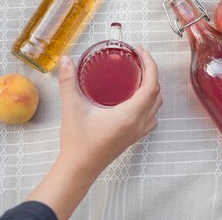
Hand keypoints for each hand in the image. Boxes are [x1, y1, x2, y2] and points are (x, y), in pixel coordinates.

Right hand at [56, 47, 161, 179]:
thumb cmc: (78, 143)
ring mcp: (137, 132)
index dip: (150, 65)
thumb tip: (65, 61)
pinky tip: (137, 99)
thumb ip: (68, 82)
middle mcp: (138, 123)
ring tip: (139, 74)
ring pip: (156, 105)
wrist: (78, 170)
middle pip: (156, 93)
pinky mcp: (133, 137)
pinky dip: (150, 104)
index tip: (141, 52)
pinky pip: (151, 117)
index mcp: (129, 115)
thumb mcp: (72, 108)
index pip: (151, 85)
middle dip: (151, 72)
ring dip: (152, 88)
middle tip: (139, 59)